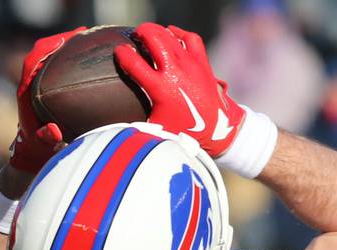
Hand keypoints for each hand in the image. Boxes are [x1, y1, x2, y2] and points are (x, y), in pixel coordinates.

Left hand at [10, 28, 85, 171]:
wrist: (31, 157)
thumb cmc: (37, 153)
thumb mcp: (43, 148)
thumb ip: (47, 139)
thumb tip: (53, 131)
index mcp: (25, 95)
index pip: (31, 63)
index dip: (46, 49)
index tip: (63, 40)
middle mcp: (29, 87)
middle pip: (40, 54)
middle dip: (59, 41)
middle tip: (81, 33)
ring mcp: (37, 87)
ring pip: (47, 58)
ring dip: (64, 47)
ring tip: (85, 39)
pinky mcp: (45, 90)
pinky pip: (54, 67)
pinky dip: (67, 58)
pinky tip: (84, 56)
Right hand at [114, 23, 244, 156]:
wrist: (217, 130)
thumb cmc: (185, 132)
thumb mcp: (158, 129)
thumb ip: (139, 123)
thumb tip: (121, 129)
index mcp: (160, 88)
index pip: (134, 63)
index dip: (122, 55)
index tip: (119, 52)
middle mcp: (174, 71)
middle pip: (154, 38)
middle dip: (142, 32)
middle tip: (136, 36)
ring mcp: (190, 63)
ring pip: (170, 34)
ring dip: (157, 31)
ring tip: (150, 34)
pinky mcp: (202, 61)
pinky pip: (190, 37)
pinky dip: (179, 33)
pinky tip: (172, 34)